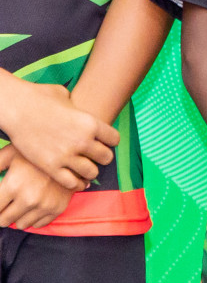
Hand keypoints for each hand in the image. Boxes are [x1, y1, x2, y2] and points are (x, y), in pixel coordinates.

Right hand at [0, 82, 118, 190]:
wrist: (15, 108)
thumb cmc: (40, 97)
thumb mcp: (67, 98)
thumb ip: (79, 109)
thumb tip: (81, 112)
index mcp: (91, 123)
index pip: (114, 140)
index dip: (110, 141)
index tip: (105, 143)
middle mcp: (82, 141)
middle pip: (107, 157)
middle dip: (102, 157)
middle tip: (96, 157)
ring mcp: (66, 155)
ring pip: (92, 172)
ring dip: (90, 171)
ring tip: (86, 169)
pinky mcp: (50, 166)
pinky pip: (71, 183)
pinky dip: (76, 184)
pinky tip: (77, 181)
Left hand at [0, 146, 74, 228]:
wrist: (71, 152)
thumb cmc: (36, 152)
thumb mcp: (10, 153)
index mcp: (13, 185)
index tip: (0, 202)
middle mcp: (28, 199)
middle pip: (5, 220)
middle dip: (1, 214)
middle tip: (5, 205)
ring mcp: (45, 205)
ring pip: (21, 225)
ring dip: (17, 217)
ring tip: (19, 205)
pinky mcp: (58, 208)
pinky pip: (39, 225)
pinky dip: (33, 219)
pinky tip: (33, 207)